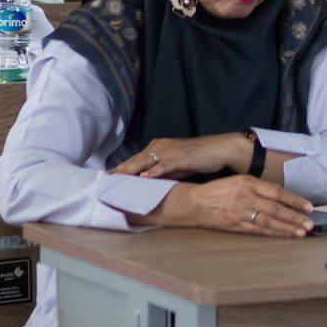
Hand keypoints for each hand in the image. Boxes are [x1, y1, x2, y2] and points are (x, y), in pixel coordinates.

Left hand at [110, 134, 250, 180]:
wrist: (218, 149)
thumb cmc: (197, 157)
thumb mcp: (175, 165)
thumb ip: (161, 171)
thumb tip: (148, 181)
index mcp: (159, 146)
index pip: (137, 157)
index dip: (124, 166)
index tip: (110, 174)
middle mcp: (162, 146)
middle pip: (138, 158)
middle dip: (122, 167)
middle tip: (108, 176)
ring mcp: (171, 150)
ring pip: (147, 160)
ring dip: (133, 168)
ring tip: (120, 176)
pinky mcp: (181, 156)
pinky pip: (164, 164)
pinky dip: (154, 170)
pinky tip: (145, 176)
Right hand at [161, 176, 314, 237]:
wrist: (195, 202)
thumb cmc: (218, 190)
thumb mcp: (238, 181)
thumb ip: (259, 186)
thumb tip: (280, 192)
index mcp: (248, 182)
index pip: (277, 191)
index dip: (294, 200)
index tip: (308, 207)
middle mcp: (245, 196)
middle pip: (275, 208)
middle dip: (294, 217)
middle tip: (310, 223)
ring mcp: (240, 212)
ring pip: (269, 221)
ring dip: (287, 227)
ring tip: (302, 232)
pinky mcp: (235, 225)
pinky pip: (258, 230)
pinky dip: (273, 233)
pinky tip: (284, 235)